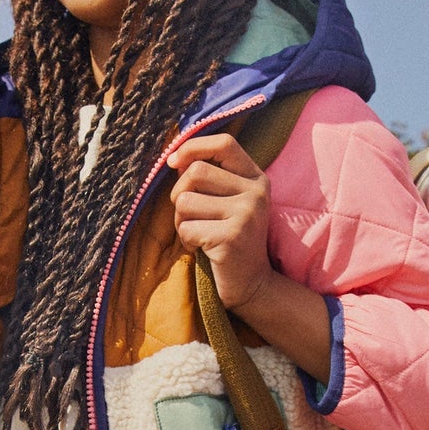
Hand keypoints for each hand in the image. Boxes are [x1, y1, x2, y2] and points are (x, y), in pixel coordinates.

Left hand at [168, 130, 332, 383]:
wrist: (252, 285)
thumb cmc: (230, 240)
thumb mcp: (228, 203)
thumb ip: (209, 178)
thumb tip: (174, 159)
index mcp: (256, 178)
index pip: (224, 143)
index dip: (193, 147)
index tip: (172, 162)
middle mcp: (256, 193)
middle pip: (196, 172)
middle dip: (179, 193)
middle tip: (187, 215)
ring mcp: (246, 215)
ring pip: (185, 201)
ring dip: (181, 221)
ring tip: (197, 235)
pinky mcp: (231, 237)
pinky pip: (186, 228)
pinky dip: (185, 241)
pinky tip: (201, 250)